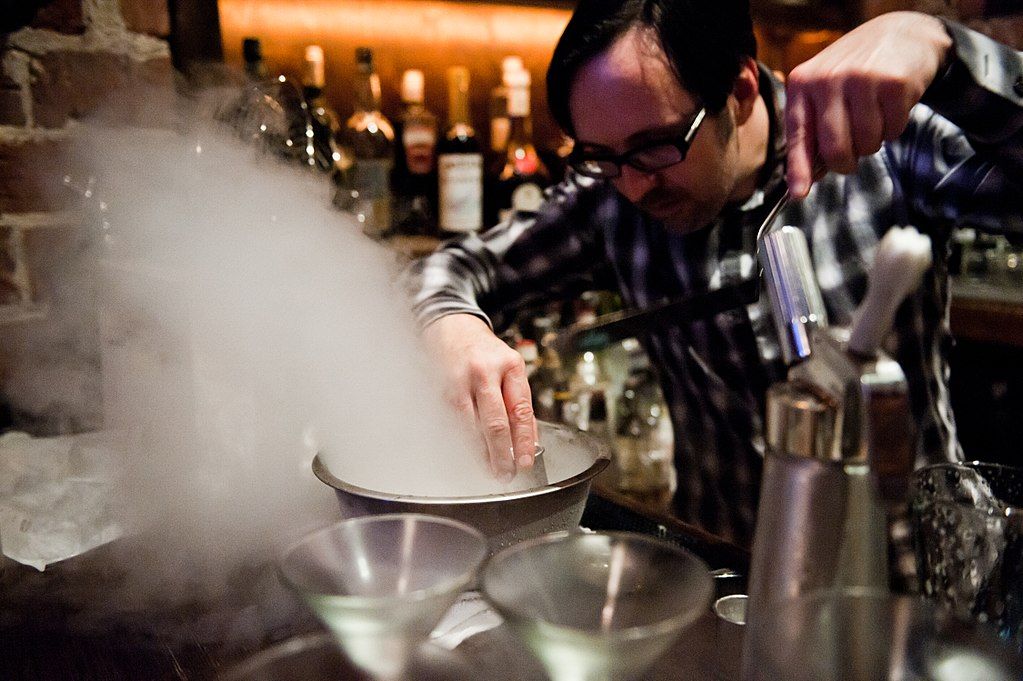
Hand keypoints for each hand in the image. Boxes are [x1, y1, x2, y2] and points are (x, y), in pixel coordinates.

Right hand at [422, 314, 537, 479]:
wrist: (450, 327)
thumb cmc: (483, 352)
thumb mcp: (509, 368)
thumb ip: (519, 402)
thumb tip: (528, 440)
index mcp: (510, 365)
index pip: (520, 411)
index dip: (523, 441)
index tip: (524, 462)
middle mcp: (485, 371)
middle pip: (496, 422)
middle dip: (502, 454)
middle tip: (506, 473)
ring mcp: (460, 380)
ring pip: (472, 427)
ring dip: (481, 453)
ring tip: (489, 469)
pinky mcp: (441, 389)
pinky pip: (454, 423)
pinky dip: (464, 441)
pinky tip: (470, 452)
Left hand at [785, 11, 951, 196]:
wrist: (901, 33)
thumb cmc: (856, 73)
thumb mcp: (824, 92)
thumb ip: (813, 130)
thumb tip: (808, 178)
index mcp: (802, 84)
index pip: (798, 135)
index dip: (799, 169)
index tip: (799, 194)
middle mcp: (827, 79)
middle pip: (835, 149)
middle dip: (846, 162)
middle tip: (853, 152)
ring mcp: (860, 79)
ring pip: (866, 144)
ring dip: (873, 142)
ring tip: (873, 117)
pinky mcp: (893, 83)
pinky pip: (892, 131)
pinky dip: (894, 128)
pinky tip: (891, 105)